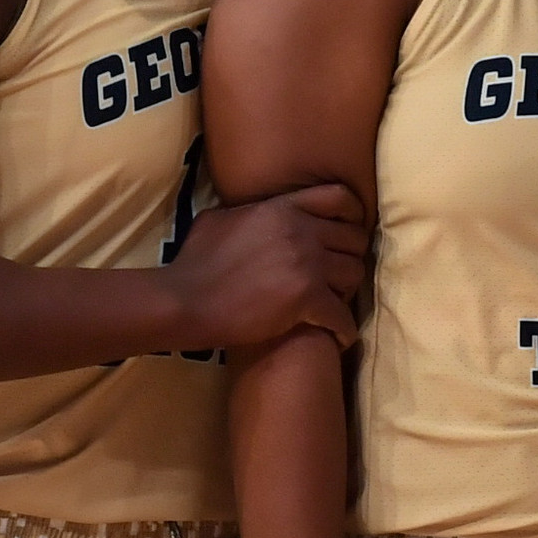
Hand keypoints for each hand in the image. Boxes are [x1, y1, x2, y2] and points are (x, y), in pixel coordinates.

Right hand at [167, 184, 368, 348]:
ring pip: (355, 275)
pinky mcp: (307, 299)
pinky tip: (338, 338)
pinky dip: (344, 330)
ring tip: (336, 304)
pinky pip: (342, 315)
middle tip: (339, 276)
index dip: (353, 215)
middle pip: (354, 239)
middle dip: (350, 257)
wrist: (183, 300)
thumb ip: (247, 211)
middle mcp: (302, 231)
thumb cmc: (193, 263)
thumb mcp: (218, 219)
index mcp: (283, 208)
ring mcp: (307, 264)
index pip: (340, 199)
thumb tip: (250, 211)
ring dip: (348, 292)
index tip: (350, 231)